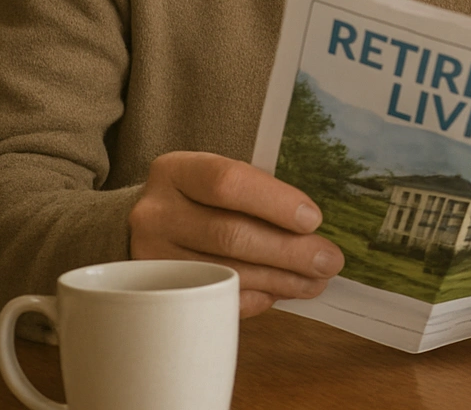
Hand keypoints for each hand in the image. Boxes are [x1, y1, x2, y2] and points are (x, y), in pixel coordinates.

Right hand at [128, 151, 343, 316]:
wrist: (142, 229)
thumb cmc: (198, 200)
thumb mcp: (217, 180)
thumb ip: (256, 193)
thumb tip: (314, 227)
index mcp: (177, 171)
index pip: (228, 183)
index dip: (275, 203)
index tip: (314, 220)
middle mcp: (157, 214)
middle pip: (230, 234)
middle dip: (289, 251)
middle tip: (328, 261)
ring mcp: (151, 258)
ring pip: (226, 272)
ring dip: (280, 280)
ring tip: (316, 281)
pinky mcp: (158, 295)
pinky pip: (214, 301)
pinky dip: (254, 298)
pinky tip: (281, 293)